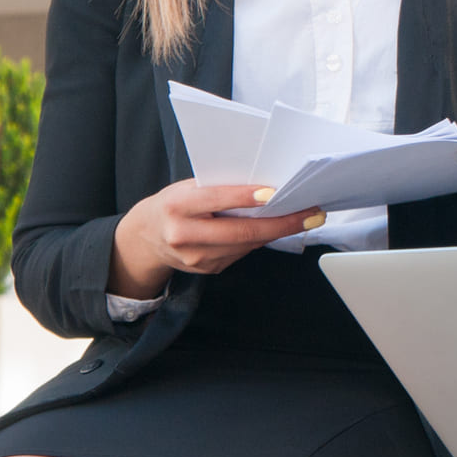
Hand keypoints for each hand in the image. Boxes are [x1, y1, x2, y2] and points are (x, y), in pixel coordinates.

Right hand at [110, 180, 323, 297]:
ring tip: (304, 217)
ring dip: (278, 232)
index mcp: (177, 207)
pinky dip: (261, 239)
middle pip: (241, 231)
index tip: (275, 193)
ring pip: (247, 244)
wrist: (145, 237)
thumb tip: (263, 187)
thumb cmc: (173, 204)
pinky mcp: (208, 270)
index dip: (247, 197)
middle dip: (282, 223)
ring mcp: (196, 258)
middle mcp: (184, 235)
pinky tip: (277, 228)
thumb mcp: (187, 188)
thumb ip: (218, 187)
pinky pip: (242, 252)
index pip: (217, 200)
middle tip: (311, 213)